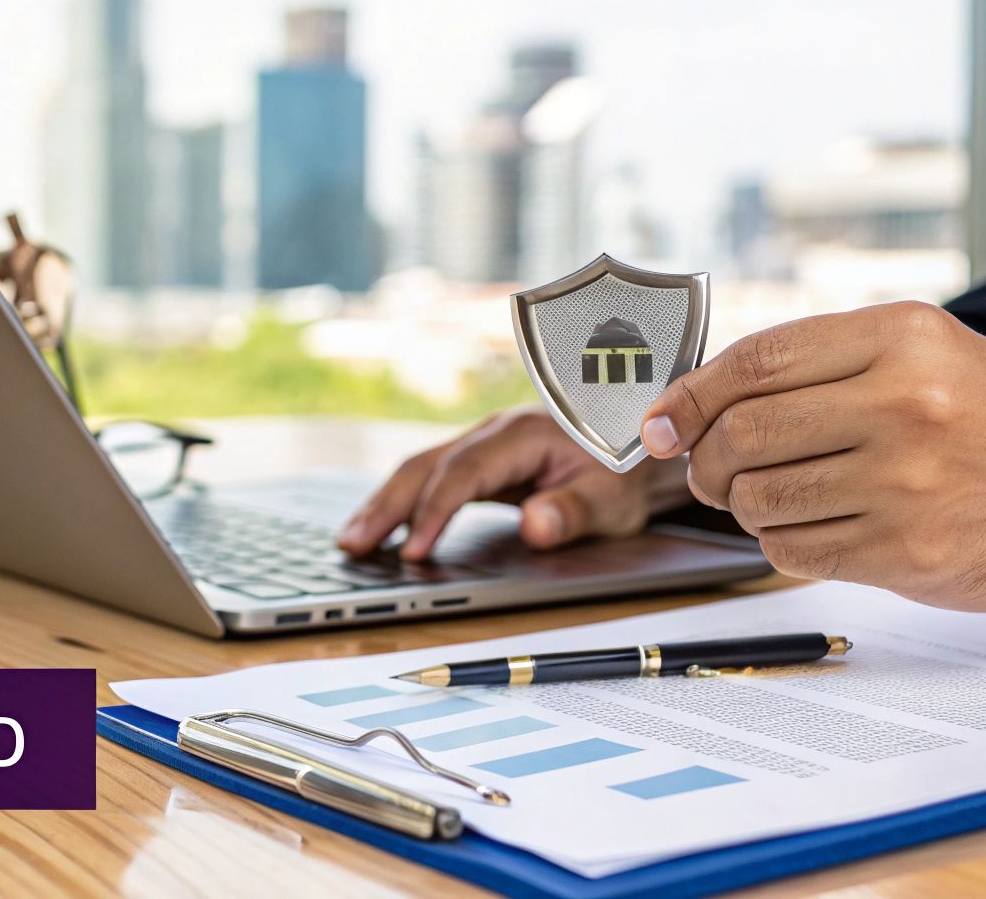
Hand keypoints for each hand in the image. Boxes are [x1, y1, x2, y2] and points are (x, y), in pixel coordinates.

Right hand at [336, 405, 689, 559]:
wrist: (635, 443)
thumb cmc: (621, 471)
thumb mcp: (610, 499)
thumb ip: (573, 512)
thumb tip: (534, 526)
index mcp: (521, 435)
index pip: (464, 472)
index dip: (434, 511)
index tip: (414, 552)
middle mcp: (492, 434)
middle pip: (425, 465)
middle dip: (386, 506)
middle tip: (352, 546)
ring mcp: (480, 446)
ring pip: (419, 469)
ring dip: (383, 504)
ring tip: (351, 542)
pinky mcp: (477, 464)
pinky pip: (430, 478)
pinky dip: (400, 503)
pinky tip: (380, 529)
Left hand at [640, 301, 985, 610]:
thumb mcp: (915, 352)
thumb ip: (807, 364)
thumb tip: (678, 405)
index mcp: (900, 337)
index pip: (753, 361)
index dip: (687, 396)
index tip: (657, 421)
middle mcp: (904, 404)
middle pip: (742, 434)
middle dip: (706, 458)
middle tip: (712, 468)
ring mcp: (906, 483)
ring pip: (757, 499)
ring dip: (744, 504)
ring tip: (774, 494)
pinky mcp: (905, 552)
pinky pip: (790, 550)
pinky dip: (783, 542)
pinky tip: (818, 524)